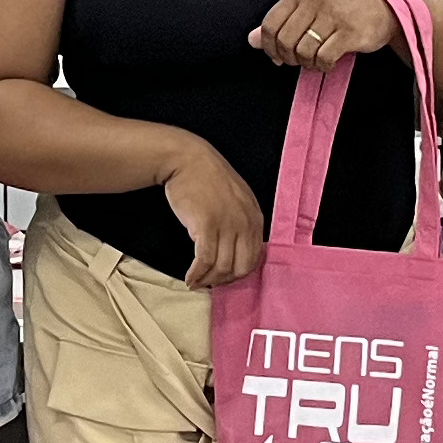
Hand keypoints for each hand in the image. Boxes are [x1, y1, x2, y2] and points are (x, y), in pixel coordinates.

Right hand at [160, 138, 267, 289]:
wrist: (187, 160)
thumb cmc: (207, 178)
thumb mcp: (236, 199)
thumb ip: (241, 223)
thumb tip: (235, 252)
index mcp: (255, 217)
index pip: (254, 258)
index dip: (238, 273)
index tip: (224, 278)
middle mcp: (244, 223)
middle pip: (240, 267)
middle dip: (224, 281)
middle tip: (210, 283)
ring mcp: (226, 224)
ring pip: (221, 267)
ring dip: (207, 280)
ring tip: (196, 282)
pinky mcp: (206, 225)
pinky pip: (204, 260)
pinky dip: (197, 273)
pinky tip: (189, 277)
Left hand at [250, 0, 398, 71]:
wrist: (382, 6)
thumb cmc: (341, 8)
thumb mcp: (308, 8)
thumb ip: (280, 23)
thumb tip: (252, 40)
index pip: (270, 24)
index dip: (269, 46)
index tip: (278, 56)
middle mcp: (315, 1)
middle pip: (285, 41)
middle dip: (289, 58)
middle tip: (300, 60)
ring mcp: (332, 16)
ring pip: (303, 51)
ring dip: (307, 63)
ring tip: (316, 60)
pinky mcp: (349, 32)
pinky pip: (324, 58)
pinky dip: (323, 66)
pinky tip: (328, 61)